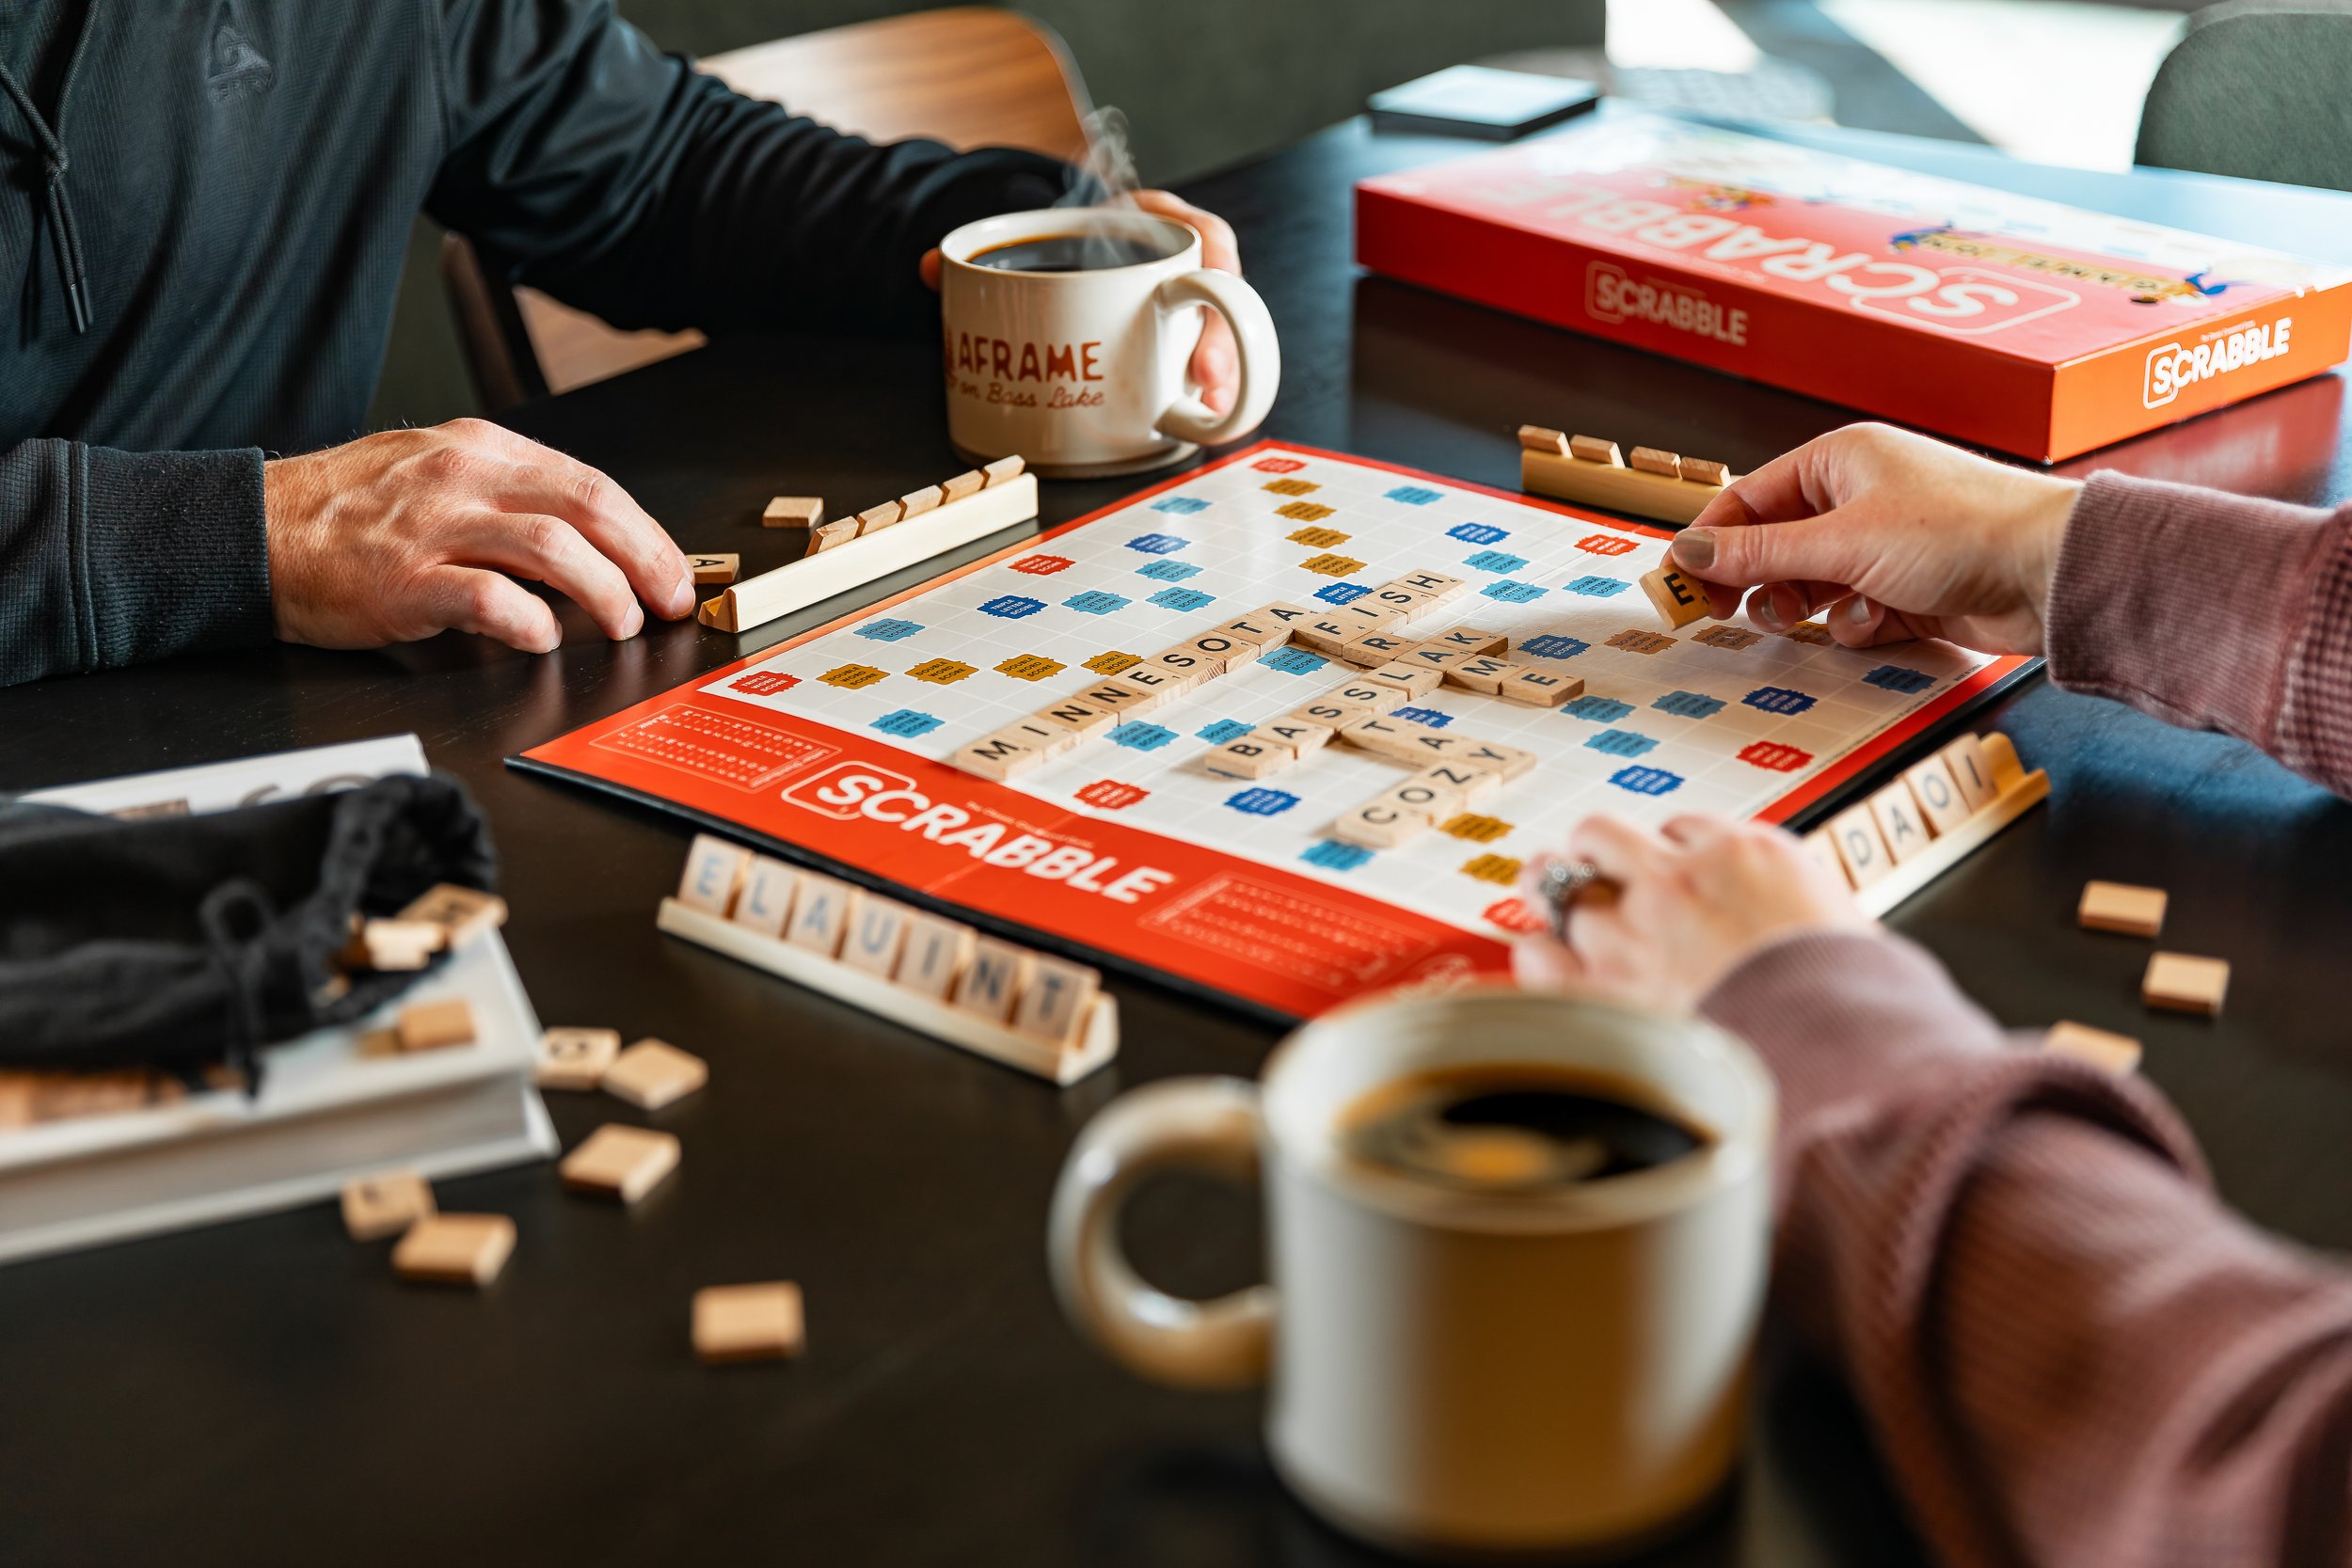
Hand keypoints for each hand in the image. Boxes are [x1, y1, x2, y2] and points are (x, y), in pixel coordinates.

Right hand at [264, 420, 692, 652]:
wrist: (256, 530)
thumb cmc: (349, 513)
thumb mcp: (438, 475)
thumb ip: (510, 499)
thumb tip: (589, 545)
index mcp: (482, 449)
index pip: (591, 483)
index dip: (646, 532)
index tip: (672, 571)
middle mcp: (465, 477)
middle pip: (588, 506)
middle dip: (645, 559)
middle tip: (670, 602)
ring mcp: (433, 527)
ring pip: (552, 548)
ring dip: (603, 592)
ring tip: (621, 625)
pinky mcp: (403, 580)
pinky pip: (488, 598)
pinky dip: (530, 622)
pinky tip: (544, 639)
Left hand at [920, 189, 1244, 414]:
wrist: (1066, 249)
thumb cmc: (1062, 241)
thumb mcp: (1035, 237)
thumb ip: (986, 254)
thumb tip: (932, 268)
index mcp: (1155, 223)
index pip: (1204, 233)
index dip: (1211, 267)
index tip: (1202, 297)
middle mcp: (1180, 265)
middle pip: (1222, 297)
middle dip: (1224, 341)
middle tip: (1207, 379)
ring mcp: (1186, 309)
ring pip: (1219, 337)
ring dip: (1225, 376)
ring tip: (1214, 412)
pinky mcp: (1180, 345)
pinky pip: (1204, 366)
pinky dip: (1205, 394)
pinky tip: (1204, 420)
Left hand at [1514, 815, 1870, 1015]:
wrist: (1838, 1061)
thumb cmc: (1857, 1010)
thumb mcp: (1850, 934)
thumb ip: (1803, 916)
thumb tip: (1802, 929)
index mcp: (1748, 854)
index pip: (1684, 828)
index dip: (1670, 853)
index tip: (1668, 870)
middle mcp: (1680, 879)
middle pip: (1604, 837)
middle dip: (1592, 854)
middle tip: (1583, 868)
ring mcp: (1633, 930)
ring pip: (1561, 883)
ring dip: (1555, 892)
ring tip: (1545, 896)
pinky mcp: (1600, 988)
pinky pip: (1541, 951)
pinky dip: (1540, 954)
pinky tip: (1544, 959)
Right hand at [1668, 423, 2080, 654]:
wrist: (2051, 572)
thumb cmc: (1962, 530)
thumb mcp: (1841, 541)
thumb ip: (1759, 554)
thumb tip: (1691, 555)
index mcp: (1840, 461)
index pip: (1748, 499)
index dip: (1709, 541)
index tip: (1676, 582)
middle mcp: (1859, 498)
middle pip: (1774, 544)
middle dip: (1751, 579)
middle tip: (1718, 614)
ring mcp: (1884, 546)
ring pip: (1810, 584)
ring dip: (1804, 604)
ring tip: (1804, 615)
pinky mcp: (1908, 590)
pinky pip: (1851, 613)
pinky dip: (1854, 624)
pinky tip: (1876, 619)